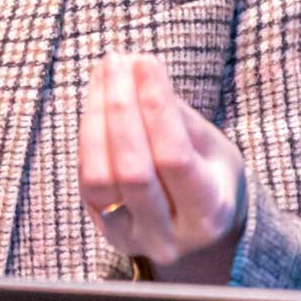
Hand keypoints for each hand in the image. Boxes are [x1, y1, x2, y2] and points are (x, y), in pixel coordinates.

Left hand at [78, 52, 246, 282]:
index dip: (156, 107)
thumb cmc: (210, 178)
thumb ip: (179, 117)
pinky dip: (88, 137)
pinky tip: (95, 103)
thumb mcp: (214, 150)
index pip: (175, 158)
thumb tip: (138, 69)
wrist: (201, 233)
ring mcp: (132, 238)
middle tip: (117, 61)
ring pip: (99, 178)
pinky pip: (87, 181)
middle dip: (121, 108)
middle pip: (133, 170)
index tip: (145, 62)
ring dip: (96, 118)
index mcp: (209, 214)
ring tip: (104, 75)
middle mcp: (170, 236)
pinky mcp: (104, 231)